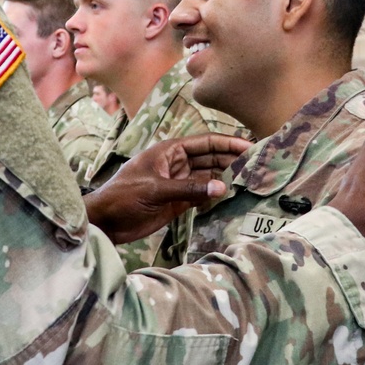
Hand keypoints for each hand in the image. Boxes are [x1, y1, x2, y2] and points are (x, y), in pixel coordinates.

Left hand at [84, 133, 248, 244]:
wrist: (105, 222)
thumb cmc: (123, 197)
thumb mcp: (155, 190)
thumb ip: (189, 188)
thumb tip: (222, 186)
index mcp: (170, 151)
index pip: (205, 142)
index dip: (228, 142)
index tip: (250, 146)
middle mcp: (177, 164)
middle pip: (211, 157)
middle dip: (232, 159)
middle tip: (259, 164)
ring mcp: (178, 182)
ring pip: (209, 176)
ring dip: (227, 177)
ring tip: (252, 180)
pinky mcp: (178, 201)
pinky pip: (202, 194)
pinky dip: (216, 194)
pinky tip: (233, 195)